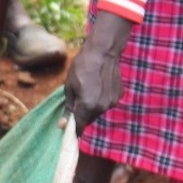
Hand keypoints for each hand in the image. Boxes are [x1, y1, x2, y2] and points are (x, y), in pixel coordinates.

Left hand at [63, 11, 132, 133]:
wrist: (102, 52)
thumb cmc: (81, 68)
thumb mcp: (69, 87)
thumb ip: (69, 108)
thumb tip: (63, 125)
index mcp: (88, 106)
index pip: (80, 126)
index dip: (74, 129)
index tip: (69, 130)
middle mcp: (102, 107)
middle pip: (90, 118)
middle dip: (82, 114)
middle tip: (76, 101)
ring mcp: (112, 102)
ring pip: (99, 110)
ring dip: (92, 106)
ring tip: (88, 89)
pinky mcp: (118, 96)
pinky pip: (106, 102)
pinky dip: (101, 99)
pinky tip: (98, 85)